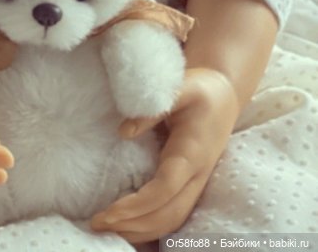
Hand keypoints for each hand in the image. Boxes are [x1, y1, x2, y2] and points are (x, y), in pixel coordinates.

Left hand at [90, 67, 239, 243]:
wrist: (224, 97)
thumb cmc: (200, 91)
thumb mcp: (179, 89)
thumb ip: (151, 109)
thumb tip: (123, 131)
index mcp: (192, 153)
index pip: (165, 189)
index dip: (138, 205)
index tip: (110, 211)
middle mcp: (196, 175)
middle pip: (168, 214)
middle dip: (133, 225)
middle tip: (97, 224)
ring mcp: (196, 184)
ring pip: (172, 220)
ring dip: (141, 231)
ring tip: (107, 229)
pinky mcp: (190, 186)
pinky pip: (173, 215)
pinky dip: (152, 227)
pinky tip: (128, 228)